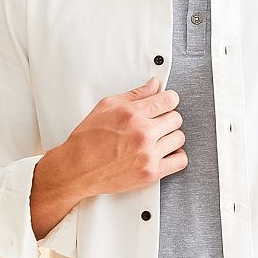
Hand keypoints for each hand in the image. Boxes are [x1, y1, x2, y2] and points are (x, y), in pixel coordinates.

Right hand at [61, 75, 186, 197]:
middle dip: (168, 118)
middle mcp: (142, 133)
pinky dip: (176, 157)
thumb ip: (135, 94)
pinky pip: (180, 161)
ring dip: (171, 137)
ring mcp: (147, 154)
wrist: (77, 169)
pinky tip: (165, 153)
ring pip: (179, 138)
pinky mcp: (150, 173)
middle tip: (157, 123)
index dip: (169, 100)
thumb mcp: (106, 106)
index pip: (168, 100)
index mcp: (131, 114)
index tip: (167, 103)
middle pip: (176, 119)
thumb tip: (155, 84)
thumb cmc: (87, 140)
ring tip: (158, 139)